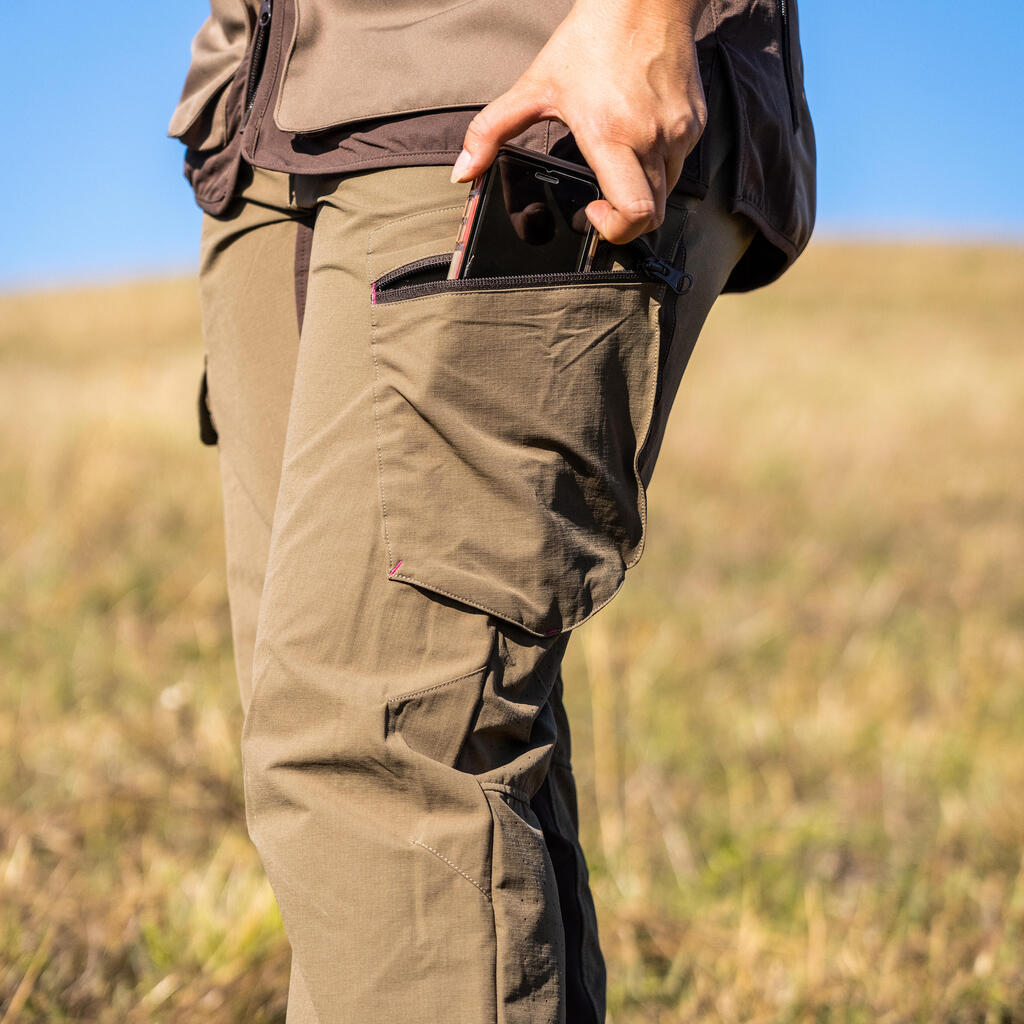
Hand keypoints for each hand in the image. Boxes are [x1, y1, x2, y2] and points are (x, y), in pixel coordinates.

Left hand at [450, 0, 708, 244]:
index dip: (617, 230)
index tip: (595, 214)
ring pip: (667, 191)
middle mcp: (652, 139)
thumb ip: (491, 132)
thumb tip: (462, 171)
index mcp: (613, 137)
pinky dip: (658, 165)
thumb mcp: (534, 88)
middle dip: (625, 220)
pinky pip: (678, 163)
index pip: (635, 213)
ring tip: (616, 167)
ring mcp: (679, 132)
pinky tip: (637, 140)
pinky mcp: (694, 123)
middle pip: (653, 216)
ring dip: (643, 193)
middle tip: (602, 205)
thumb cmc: (590, 41)